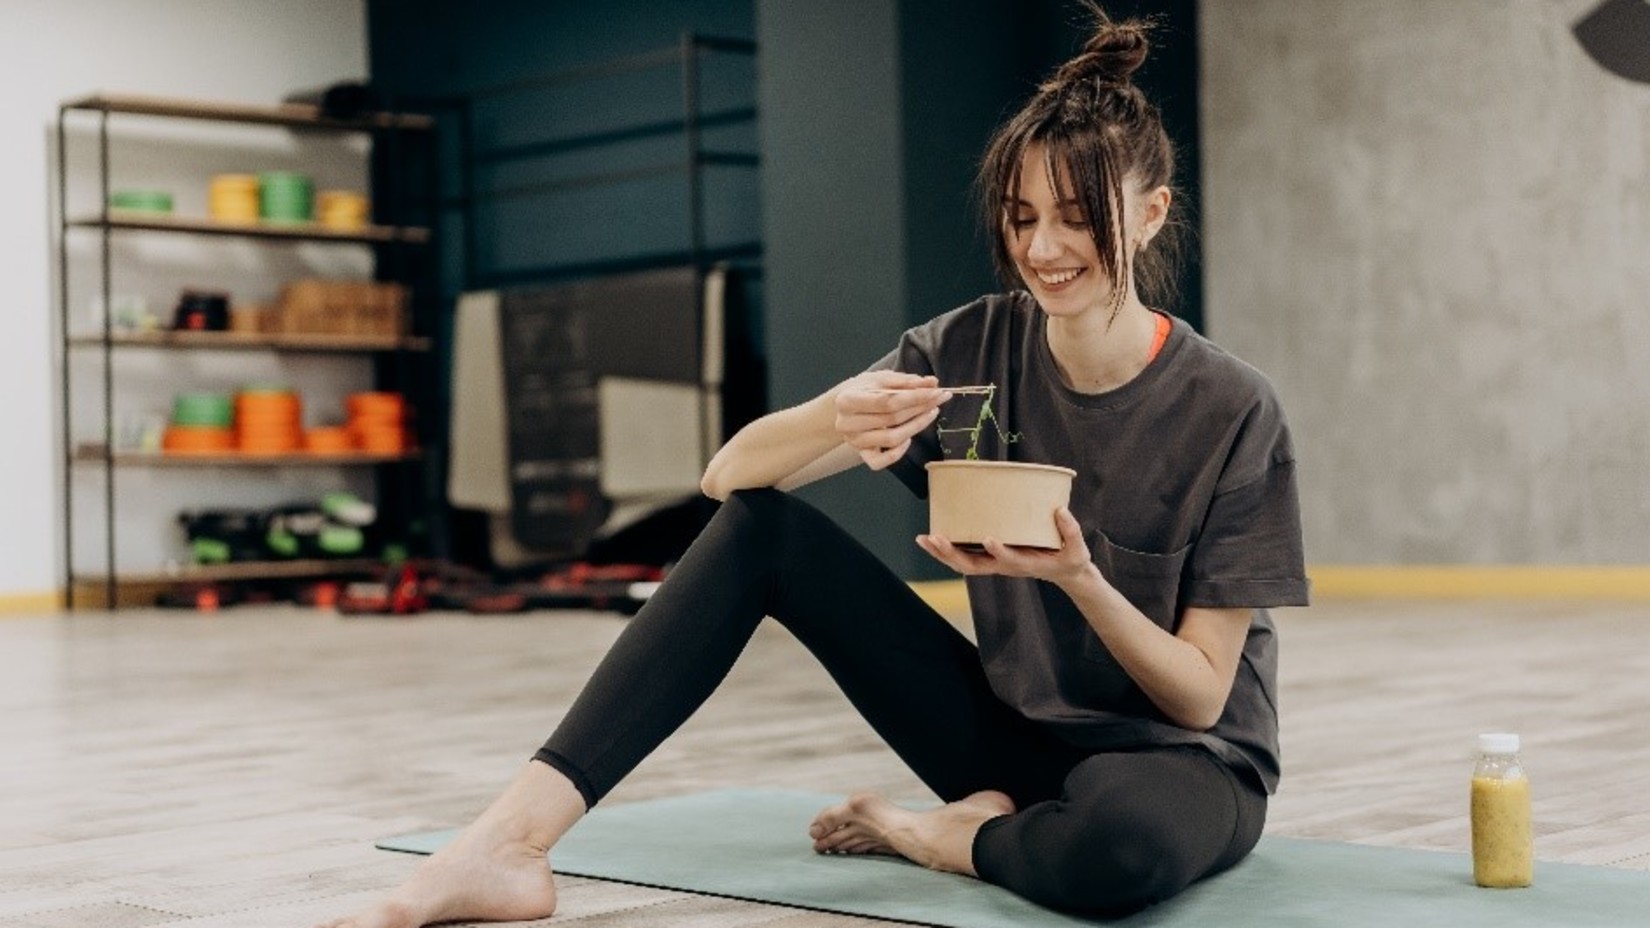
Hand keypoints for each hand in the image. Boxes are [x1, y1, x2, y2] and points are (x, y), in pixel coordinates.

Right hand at [833, 371, 951, 470]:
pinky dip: (898, 453)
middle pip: (892, 419)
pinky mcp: (861, 454)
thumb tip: (932, 383)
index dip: (915, 397)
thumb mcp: (880, 379)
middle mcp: (847, 423)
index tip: (936, 391)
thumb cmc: (863, 390)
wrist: (842, 407)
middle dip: (920, 408)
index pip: (887, 401)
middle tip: (940, 398)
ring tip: (931, 413)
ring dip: (916, 426)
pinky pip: (880, 462)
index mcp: (847, 400)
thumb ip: (906, 381)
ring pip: (892, 439)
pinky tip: (908, 439)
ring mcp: (854, 441)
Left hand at [917, 507, 1097, 589]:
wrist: (1064, 574)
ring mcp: (996, 563)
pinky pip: (966, 556)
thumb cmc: (1070, 560)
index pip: (1010, 561)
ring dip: (943, 553)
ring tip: (923, 539)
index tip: (989, 538)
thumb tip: (1060, 510)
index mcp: (1026, 564)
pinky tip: (932, 538)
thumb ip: (1071, 531)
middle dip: (953, 554)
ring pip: (964, 563)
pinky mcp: (992, 558)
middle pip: (974, 566)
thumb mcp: (1077, 549)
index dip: (1000, 551)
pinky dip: (947, 549)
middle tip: (935, 538)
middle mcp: (1005, 566)